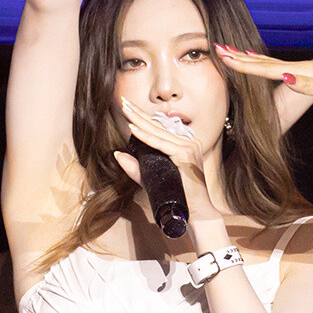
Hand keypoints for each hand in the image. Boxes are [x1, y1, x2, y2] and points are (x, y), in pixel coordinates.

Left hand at [113, 98, 220, 221]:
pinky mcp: (186, 155)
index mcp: (183, 145)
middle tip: (123, 100)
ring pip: (158, 132)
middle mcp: (188, 142)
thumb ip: (136, 167)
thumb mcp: (152, 178)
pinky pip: (162, 144)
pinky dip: (146, 137)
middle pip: (158, 126)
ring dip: (139, 120)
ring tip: (125, 110)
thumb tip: (117, 154)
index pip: (159, 129)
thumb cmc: (177, 196)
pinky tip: (133, 129)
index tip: (128, 107)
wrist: (195, 212)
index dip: (142, 117)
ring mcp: (189, 147)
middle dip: (138, 113)